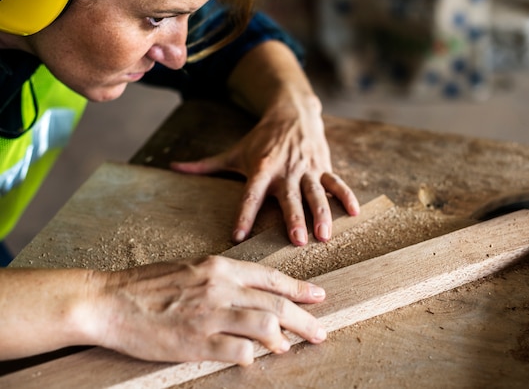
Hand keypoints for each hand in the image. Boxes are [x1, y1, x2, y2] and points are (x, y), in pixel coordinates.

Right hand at [92, 256, 326, 364]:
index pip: (272, 278)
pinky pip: (237, 351)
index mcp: (220, 268)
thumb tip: (253, 298)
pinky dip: (250, 356)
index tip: (319, 297)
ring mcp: (208, 315)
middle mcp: (220, 288)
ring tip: (286, 347)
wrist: (109, 300)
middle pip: (276, 304)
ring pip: (264, 326)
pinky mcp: (194, 342)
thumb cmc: (149, 285)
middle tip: (320, 332)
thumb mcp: (192, 270)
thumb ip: (224, 281)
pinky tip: (250, 358)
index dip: (300, 289)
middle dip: (305, 320)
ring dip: (281, 340)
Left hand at [171, 108, 359, 245]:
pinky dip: (346, 196)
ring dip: (321, 214)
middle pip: (289, 197)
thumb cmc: (260, 138)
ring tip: (324, 235)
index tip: (238, 236)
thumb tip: (173, 167)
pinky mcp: (323, 165)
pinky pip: (337, 182)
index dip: (244, 215)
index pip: (250, 195)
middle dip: (294, 219)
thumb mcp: (234, 151)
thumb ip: (206, 164)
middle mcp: (285, 170)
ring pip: (316, 193)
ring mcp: (307, 168)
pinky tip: (354, 214)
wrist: (291, 110)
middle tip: (297, 241)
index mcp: (261, 168)